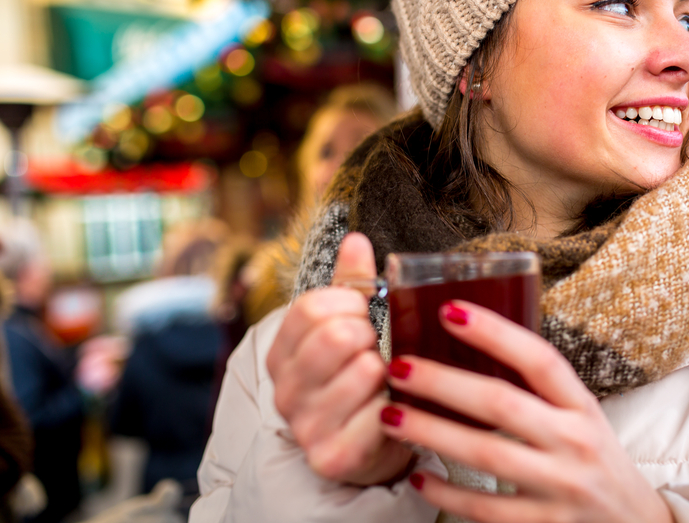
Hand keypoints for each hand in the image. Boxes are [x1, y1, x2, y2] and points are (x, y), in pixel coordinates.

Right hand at [266, 232, 412, 484]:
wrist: (370, 446)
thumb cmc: (359, 378)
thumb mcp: (351, 326)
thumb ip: (352, 283)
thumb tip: (357, 240)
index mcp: (283, 352)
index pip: (312, 307)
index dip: (352, 303)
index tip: (365, 315)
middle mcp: (286, 389)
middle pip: (335, 335)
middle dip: (370, 335)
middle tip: (378, 350)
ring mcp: (306, 425)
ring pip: (364, 371)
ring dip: (389, 372)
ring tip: (386, 382)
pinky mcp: (333, 456)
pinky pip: (377, 415)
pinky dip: (396, 408)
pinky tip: (391, 410)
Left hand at [380, 301, 673, 522]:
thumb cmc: (595, 460)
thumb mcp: (582, 417)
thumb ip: (540, 390)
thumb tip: (477, 344)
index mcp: (582, 406)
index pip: (540, 359)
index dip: (495, 332)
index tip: (449, 310)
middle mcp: (574, 442)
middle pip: (501, 404)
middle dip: (443, 382)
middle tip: (398, 366)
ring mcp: (560, 487)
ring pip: (485, 455)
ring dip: (432, 433)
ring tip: (392, 416)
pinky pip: (484, 510)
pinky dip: (446, 493)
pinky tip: (418, 476)